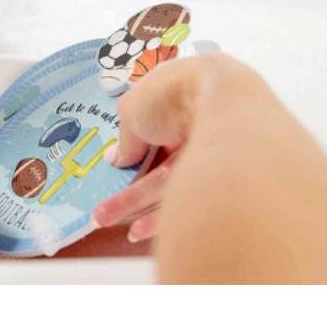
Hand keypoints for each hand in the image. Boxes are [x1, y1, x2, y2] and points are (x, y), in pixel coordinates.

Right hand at [93, 56, 217, 241]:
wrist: (224, 108)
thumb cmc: (174, 94)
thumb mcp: (132, 110)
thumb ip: (124, 138)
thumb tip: (117, 158)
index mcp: (178, 98)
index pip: (151, 124)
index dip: (130, 144)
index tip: (113, 163)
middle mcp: (196, 125)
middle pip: (156, 161)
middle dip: (126, 183)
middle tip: (101, 202)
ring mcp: (209, 155)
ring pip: (165, 185)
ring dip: (133, 204)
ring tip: (103, 220)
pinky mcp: (218, 183)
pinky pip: (184, 201)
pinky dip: (159, 218)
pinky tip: (136, 232)